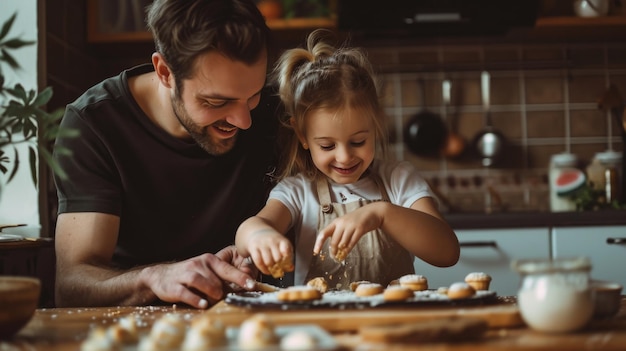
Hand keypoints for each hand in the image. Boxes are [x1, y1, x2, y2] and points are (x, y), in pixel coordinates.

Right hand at [141, 249, 255, 308]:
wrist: (160, 276)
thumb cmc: (189, 275)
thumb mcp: (206, 270)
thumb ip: (222, 277)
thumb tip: (243, 287)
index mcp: (209, 260)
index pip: (227, 269)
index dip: (240, 277)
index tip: (252, 285)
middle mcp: (198, 265)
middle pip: (215, 278)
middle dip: (223, 290)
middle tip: (228, 298)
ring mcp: (185, 274)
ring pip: (201, 282)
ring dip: (211, 292)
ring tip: (215, 299)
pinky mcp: (174, 286)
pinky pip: (186, 293)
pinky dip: (196, 299)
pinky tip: (203, 304)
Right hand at [246, 229, 293, 276]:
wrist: (258, 231)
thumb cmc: (273, 242)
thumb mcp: (283, 246)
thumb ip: (288, 257)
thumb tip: (291, 268)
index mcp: (281, 240)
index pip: (286, 250)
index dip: (287, 259)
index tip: (286, 263)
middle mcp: (272, 241)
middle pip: (277, 259)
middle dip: (279, 266)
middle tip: (278, 268)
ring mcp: (262, 244)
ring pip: (268, 262)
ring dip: (270, 269)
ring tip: (272, 269)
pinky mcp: (254, 248)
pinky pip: (258, 262)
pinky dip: (263, 269)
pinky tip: (266, 270)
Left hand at [313, 203, 383, 258]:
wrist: (372, 212)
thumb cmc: (356, 219)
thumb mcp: (345, 223)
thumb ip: (338, 233)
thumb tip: (333, 248)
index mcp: (336, 222)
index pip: (324, 233)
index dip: (318, 243)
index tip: (316, 251)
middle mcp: (342, 223)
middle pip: (334, 241)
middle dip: (333, 251)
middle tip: (334, 257)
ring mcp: (351, 226)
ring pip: (342, 243)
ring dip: (341, 252)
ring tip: (341, 256)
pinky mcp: (360, 229)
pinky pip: (352, 243)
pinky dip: (348, 250)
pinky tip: (346, 253)